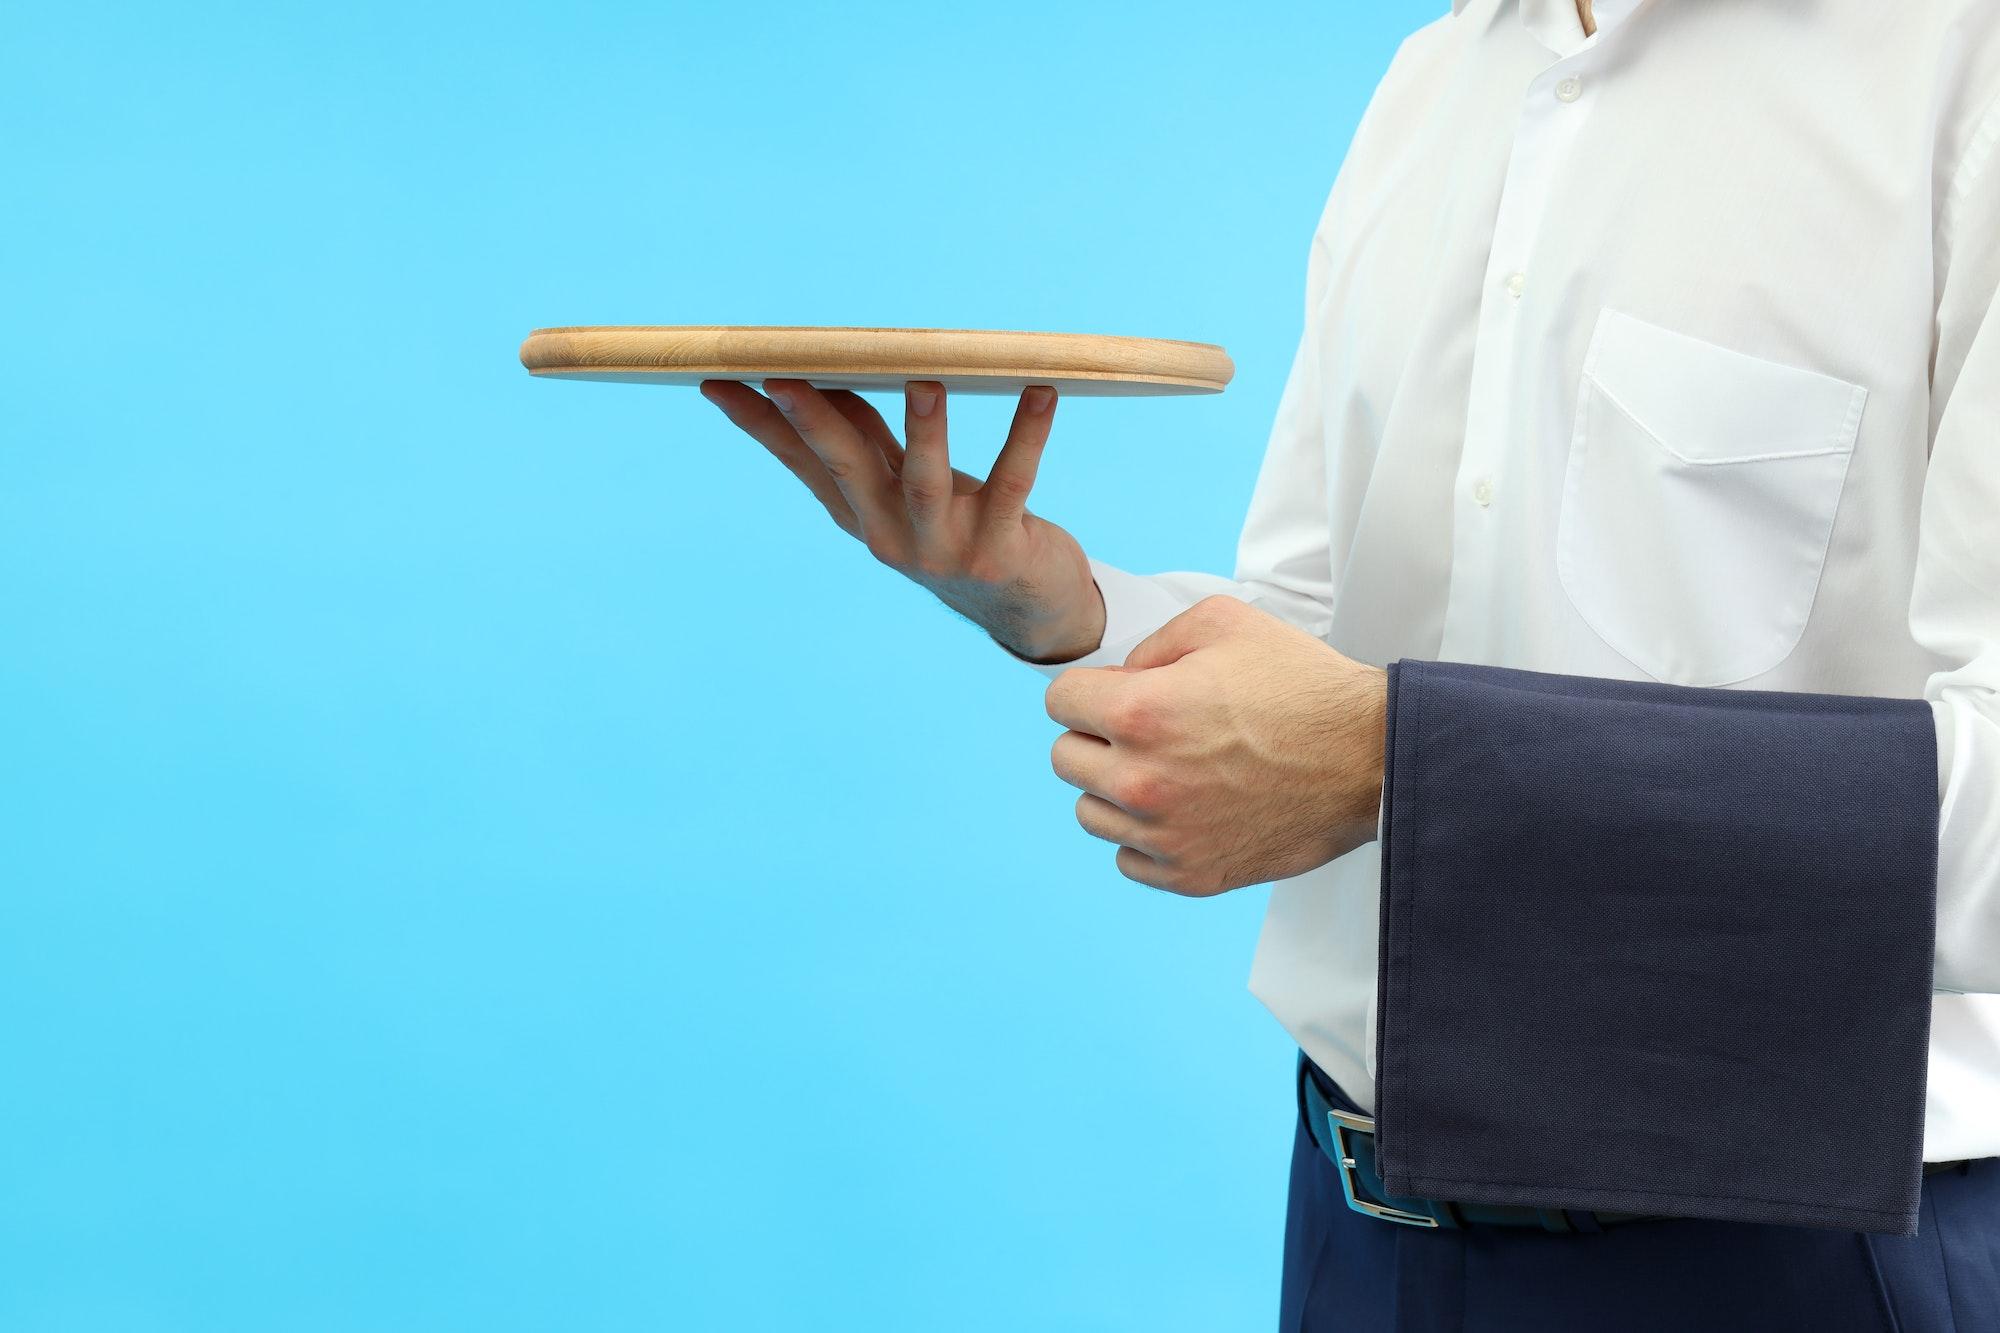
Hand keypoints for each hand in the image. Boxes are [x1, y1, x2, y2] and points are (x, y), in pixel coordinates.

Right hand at [699, 377, 1105, 661]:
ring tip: (926, 384)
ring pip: (927, 482)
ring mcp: (944, 547)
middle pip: (845, 469)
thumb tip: (834, 377)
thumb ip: (872, 441)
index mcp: (861, 515)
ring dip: (927, 431)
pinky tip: (1040, 395)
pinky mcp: (999, 548)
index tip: (716, 382)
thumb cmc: (961, 529)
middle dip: (813, 422)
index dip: (758, 424)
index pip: (800, 461)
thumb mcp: (907, 487)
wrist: (1026, 608)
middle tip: (784, 379)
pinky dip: (1027, 437)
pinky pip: (1015, 482)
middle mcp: (891, 534)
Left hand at [1042, 595, 1386, 896]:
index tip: (1122, 693)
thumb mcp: (1223, 622)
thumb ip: (1153, 643)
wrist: (1372, 759)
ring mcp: (1165, 835)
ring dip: (1115, 789)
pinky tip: (1184, 809)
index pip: (1059, 702)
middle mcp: (1142, 780)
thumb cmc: (1305, 688)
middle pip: (1066, 758)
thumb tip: (1120, 677)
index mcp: (1142, 712)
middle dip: (1098, 736)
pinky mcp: (1191, 874)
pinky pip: (1128, 858)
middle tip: (1149, 730)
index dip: (1091, 689)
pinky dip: (1145, 836)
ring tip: (1168, 770)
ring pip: (1090, 813)